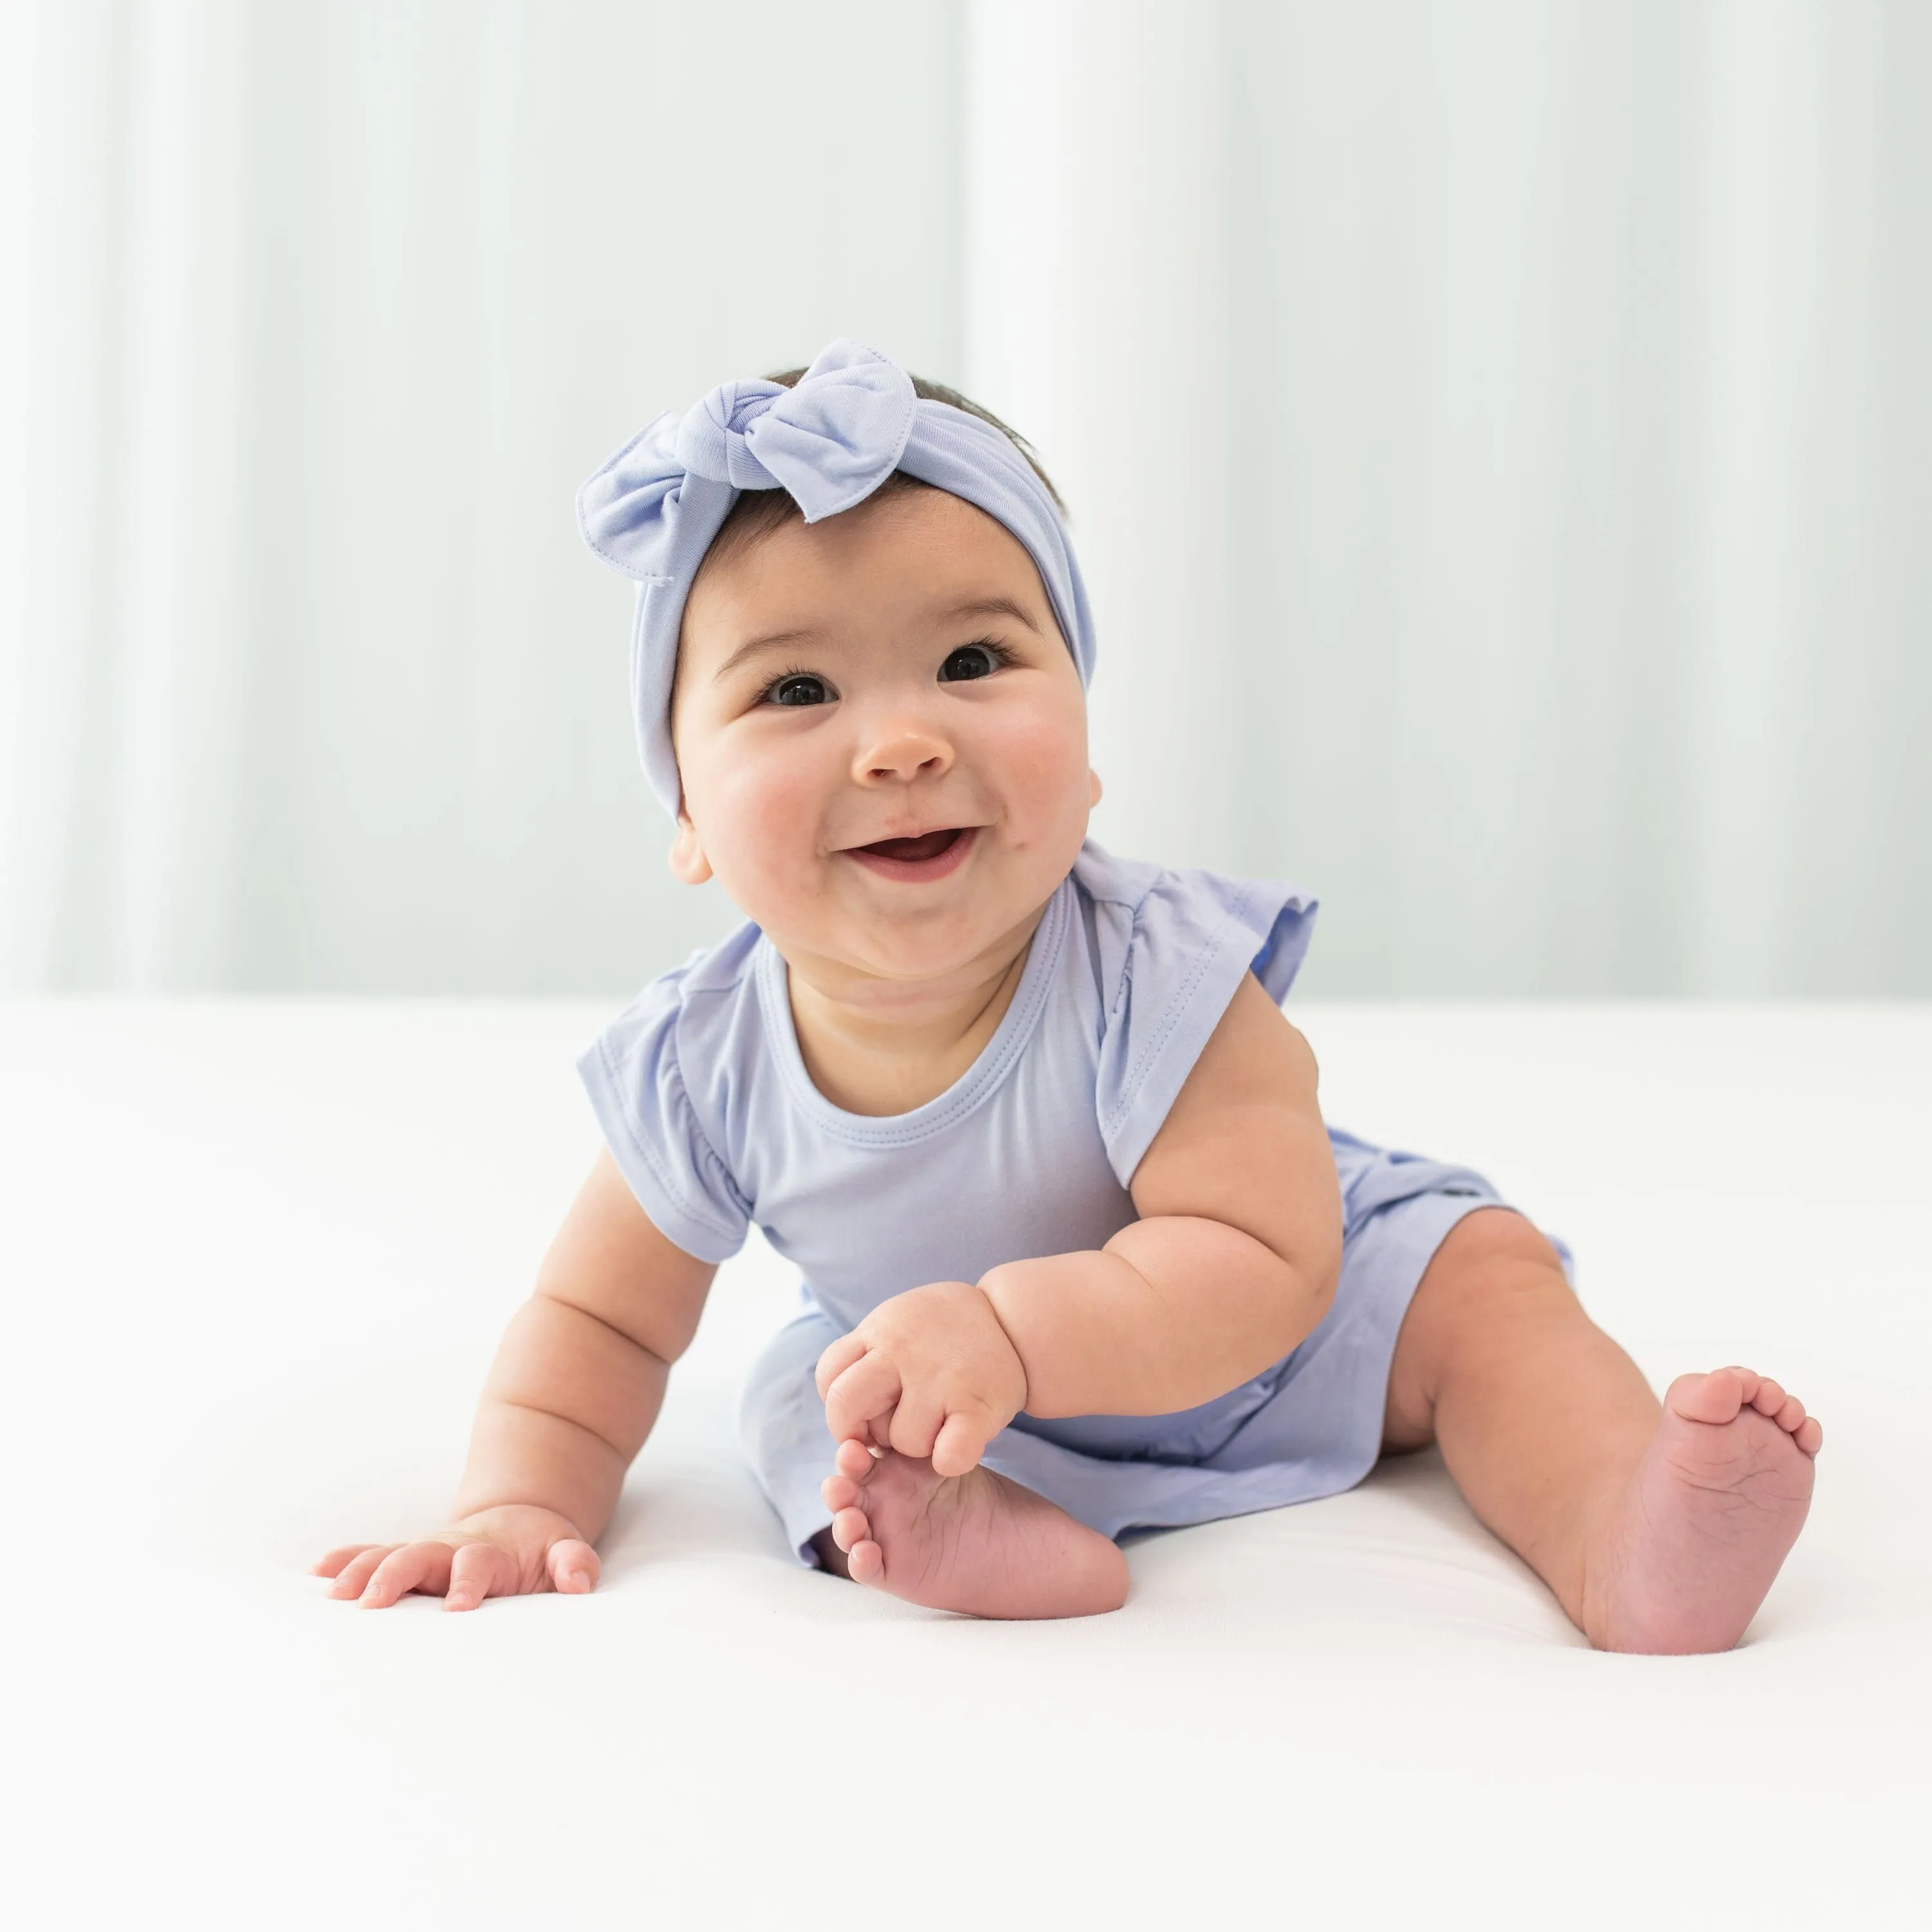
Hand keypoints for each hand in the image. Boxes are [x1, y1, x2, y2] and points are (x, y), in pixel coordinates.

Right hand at [310, 1503, 598, 1611]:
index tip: (456, 1607)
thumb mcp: (565, 1551)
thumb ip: (573, 1563)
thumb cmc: (541, 1550)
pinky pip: (374, 1556)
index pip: (476, 1565)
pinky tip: (320, 1573)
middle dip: (395, 1577)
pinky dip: (347, 1561)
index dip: (467, 1583)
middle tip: (371, 1603)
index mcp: (489, 1552)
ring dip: (361, 1570)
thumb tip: (579, 1583)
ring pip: (389, 1556)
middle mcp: (450, 1550)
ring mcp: (426, 1554)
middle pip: (419, 1556)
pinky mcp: (409, 1561)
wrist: (520, 1523)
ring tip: (334, 1592)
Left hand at [813, 1281, 1028, 1477]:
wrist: (1012, 1319)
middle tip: (887, 1430)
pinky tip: (955, 1449)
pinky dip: (949, 1459)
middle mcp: (902, 1351)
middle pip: (846, 1405)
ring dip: (913, 1445)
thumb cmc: (945, 1333)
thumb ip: (868, 1355)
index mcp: (880, 1331)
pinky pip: (950, 1452)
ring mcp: (940, 1378)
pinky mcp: (977, 1405)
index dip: (841, 1404)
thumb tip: (842, 1407)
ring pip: (899, 1439)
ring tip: (936, 1422)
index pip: (830, 1377)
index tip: (866, 1411)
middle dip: (860, 1430)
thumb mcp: (898, 1324)